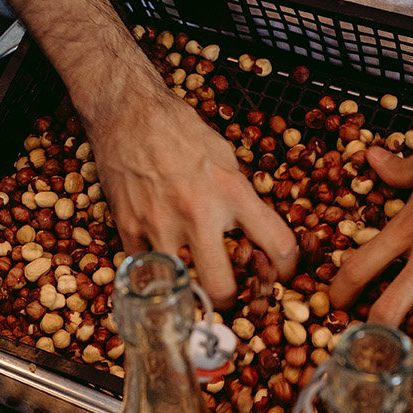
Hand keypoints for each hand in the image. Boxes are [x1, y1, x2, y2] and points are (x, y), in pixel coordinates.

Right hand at [84, 88, 298, 306]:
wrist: (126, 111)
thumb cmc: (178, 129)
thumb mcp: (224, 157)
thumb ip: (238, 195)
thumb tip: (250, 228)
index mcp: (231, 192)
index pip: (277, 244)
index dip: (286, 269)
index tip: (281, 275)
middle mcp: (198, 213)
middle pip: (221, 288)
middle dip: (229, 301)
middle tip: (230, 295)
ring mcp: (159, 225)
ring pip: (178, 288)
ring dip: (188, 291)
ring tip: (192, 283)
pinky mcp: (128, 228)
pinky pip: (146, 270)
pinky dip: (156, 272)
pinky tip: (162, 260)